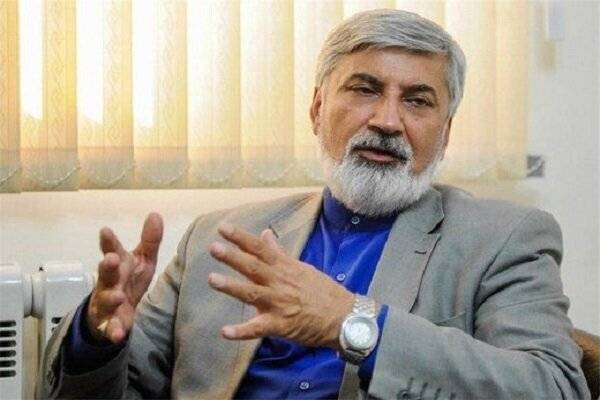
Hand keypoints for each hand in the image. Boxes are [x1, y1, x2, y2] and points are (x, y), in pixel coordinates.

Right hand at [86, 213, 163, 343]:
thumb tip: (156, 214)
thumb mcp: (142, 260)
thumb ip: (149, 240)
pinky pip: (111, 328)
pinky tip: (118, 335)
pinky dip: (114, 331)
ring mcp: (106, 303)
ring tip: (117, 296)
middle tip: (110, 259)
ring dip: (110, 298)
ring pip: (105, 299)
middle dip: (106, 266)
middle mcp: (108, 282)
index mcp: (117, 265)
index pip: (111, 249)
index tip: (105, 230)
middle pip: (105, 273)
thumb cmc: (128, 279)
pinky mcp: (110, 323)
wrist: (113, 312)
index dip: (108, 241)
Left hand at [208, 223, 354, 348]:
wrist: (343, 317)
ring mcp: (279, 304)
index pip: (260, 249)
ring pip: (252, 293)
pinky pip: (258, 329)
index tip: (223, 228)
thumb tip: (265, 234)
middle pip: (253, 267)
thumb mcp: (302, 267)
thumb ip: (279, 253)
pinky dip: (241, 332)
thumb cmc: (322, 291)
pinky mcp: (280, 325)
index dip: (241, 238)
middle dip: (233, 257)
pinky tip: (225, 332)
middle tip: (214, 247)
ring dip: (232, 287)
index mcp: (284, 267)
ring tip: (213, 279)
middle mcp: (279, 283)